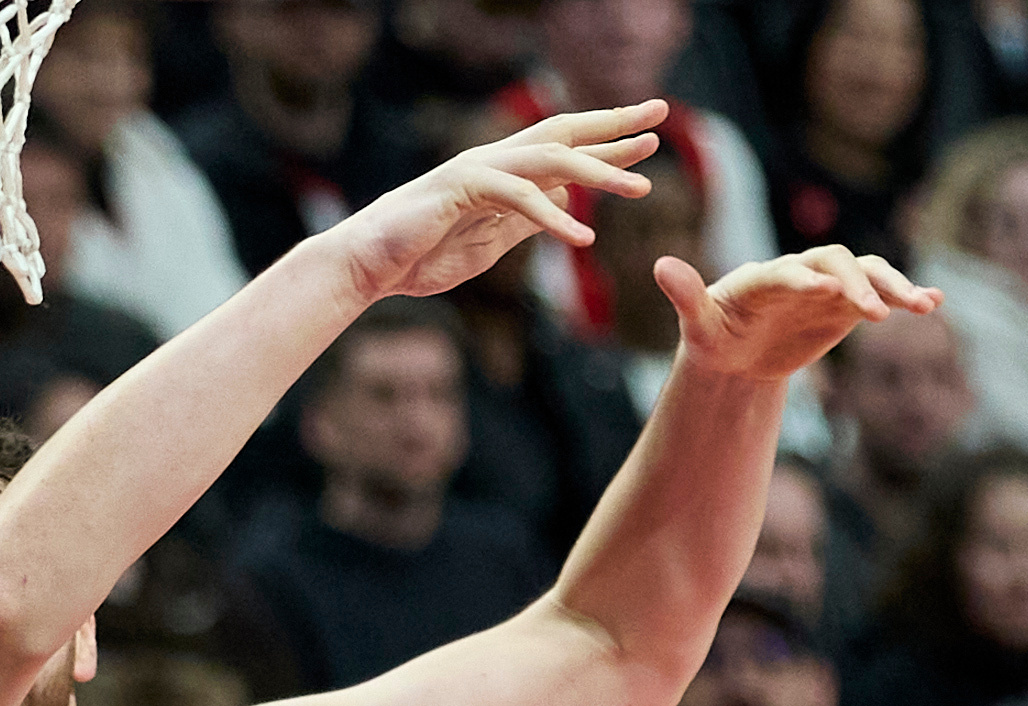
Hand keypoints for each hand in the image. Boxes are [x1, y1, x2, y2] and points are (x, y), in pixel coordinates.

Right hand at [333, 103, 663, 303]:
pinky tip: (582, 237)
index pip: (564, 149)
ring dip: (598, 172)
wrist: (367, 266)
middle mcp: (493, 160)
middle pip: (564, 133)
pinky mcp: (461, 189)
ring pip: (549, 161)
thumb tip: (562, 205)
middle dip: (614, 124)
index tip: (651, 138)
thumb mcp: (486, 243)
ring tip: (640, 188)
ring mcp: (477, 169)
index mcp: (502, 172)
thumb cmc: (419, 257)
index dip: (609, 141)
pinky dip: (552, 218)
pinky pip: (517, 199)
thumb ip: (523, 221)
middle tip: (660, 117)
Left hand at [657, 245, 938, 381]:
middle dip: (857, 284)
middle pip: (837, 262)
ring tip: (923, 304)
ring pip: (868, 272)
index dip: (805, 278)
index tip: (826, 292)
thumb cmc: (714, 336)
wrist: (737, 354)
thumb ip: (686, 297)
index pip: (787, 270)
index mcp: (762, 275)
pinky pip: (882, 293)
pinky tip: (935, 302)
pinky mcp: (847, 303)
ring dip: (895, 285)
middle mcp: (801, 271)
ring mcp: (829, 284)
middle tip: (875, 313)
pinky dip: (907, 294)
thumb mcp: (698, 325)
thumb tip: (659, 265)